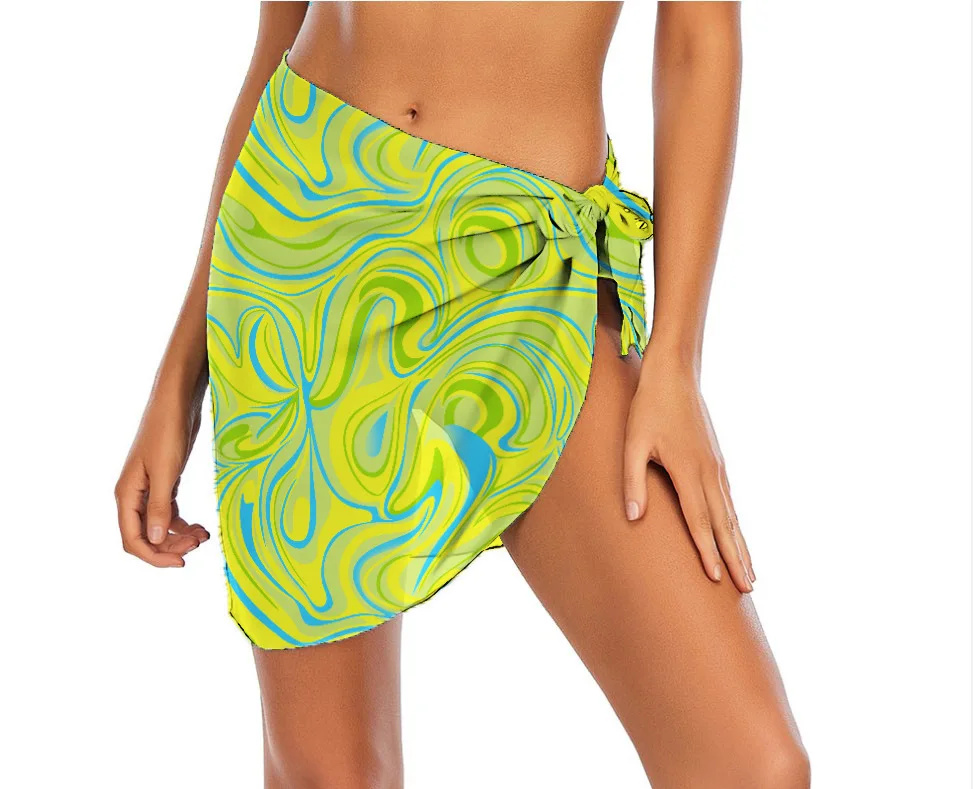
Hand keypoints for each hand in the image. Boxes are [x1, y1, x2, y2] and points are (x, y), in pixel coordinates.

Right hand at [115, 387, 209, 566]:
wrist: (177, 402)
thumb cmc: (168, 432)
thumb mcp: (166, 472)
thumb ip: (159, 507)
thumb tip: (155, 541)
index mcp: (127, 495)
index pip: (132, 539)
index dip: (155, 556)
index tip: (182, 562)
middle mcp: (134, 495)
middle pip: (145, 536)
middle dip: (170, 547)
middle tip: (199, 545)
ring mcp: (149, 489)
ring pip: (159, 526)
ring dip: (179, 536)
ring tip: (204, 536)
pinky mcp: (165, 482)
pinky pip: (168, 512)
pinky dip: (182, 523)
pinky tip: (200, 526)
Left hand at [622, 349, 755, 591]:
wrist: (675, 373)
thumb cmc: (649, 407)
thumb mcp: (632, 443)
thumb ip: (633, 481)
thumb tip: (634, 518)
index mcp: (688, 471)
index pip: (699, 521)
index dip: (708, 552)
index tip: (717, 580)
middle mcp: (709, 472)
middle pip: (725, 524)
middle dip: (736, 558)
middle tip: (749, 590)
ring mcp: (716, 466)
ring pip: (731, 514)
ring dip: (740, 544)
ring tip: (751, 573)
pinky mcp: (716, 460)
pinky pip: (729, 500)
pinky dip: (735, 523)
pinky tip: (736, 535)